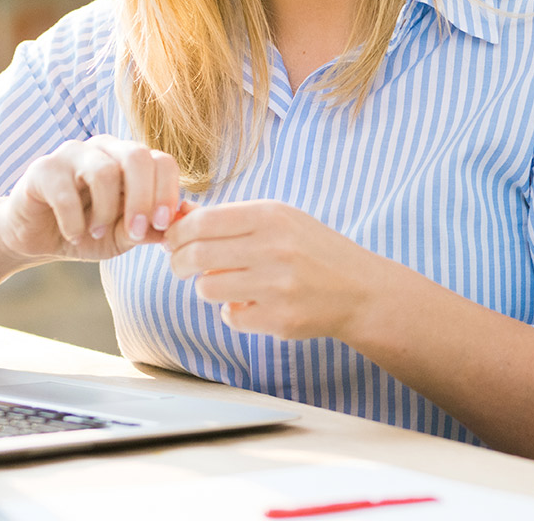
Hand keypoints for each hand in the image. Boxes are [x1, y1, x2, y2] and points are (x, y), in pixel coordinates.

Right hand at [0, 135, 180, 262]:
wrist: (38, 238)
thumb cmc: (88, 232)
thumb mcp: (124, 236)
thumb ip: (150, 229)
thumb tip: (181, 225)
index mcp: (131, 159)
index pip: (162, 161)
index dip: (167, 192)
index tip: (162, 225)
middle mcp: (106, 148)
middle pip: (137, 157)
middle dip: (143, 198)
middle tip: (136, 231)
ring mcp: (74, 153)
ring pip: (104, 172)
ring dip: (105, 212)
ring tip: (97, 233)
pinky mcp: (43, 168)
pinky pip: (66, 192)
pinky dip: (74, 222)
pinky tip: (74, 235)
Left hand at [165, 200, 380, 338]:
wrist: (359, 288)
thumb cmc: (311, 248)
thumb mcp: (278, 219)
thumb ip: (229, 218)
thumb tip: (177, 213)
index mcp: (271, 215)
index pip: (201, 221)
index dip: (177, 233)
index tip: (174, 241)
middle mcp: (274, 247)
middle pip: (196, 255)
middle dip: (179, 262)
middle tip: (183, 266)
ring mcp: (277, 285)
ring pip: (207, 289)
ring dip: (208, 288)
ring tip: (226, 283)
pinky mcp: (280, 319)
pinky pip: (230, 317)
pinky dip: (233, 312)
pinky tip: (252, 303)